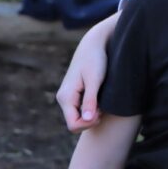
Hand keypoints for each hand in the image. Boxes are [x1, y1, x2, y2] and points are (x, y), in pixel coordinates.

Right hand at [55, 14, 116, 131]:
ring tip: (102, 101)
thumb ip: (90, 100)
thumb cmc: (96, 60)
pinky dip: (91, 108)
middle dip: (90, 120)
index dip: (88, 124)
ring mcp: (68, 96)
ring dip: (91, 114)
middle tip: (103, 107)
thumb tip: (87, 120)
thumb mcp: (95, 80)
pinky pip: (80, 109)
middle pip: (74, 123)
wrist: (93, 44)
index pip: (73, 125)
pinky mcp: (74, 93)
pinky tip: (100, 99)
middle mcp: (63, 98)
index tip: (101, 112)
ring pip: (78, 116)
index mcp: (66, 97)